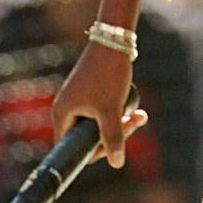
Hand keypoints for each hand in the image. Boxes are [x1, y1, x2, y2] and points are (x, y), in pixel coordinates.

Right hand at [52, 45, 147, 169]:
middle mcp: (67, 109)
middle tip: (135, 123)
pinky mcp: (91, 92)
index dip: (96, 152)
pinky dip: (119, 112)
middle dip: (115, 134)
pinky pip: (104, 112)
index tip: (116, 145)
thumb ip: (113, 137)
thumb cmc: (108, 73)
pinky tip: (135, 109)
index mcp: (62, 115)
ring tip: (139, 115)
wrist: (114, 39)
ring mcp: (79, 100)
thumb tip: (117, 163)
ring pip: (100, 124)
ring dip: (120, 123)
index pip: (73, 149)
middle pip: (90, 137)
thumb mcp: (111, 109)